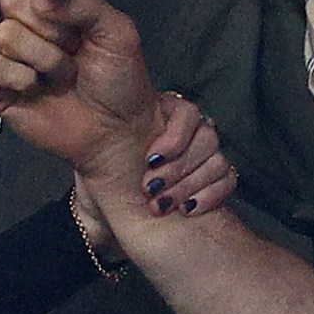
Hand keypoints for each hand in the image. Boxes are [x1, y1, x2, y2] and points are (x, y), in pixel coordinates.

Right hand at [0, 0, 163, 189]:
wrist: (119, 130)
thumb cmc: (120, 82)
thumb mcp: (115, 30)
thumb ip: (83, 2)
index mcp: (57, 7)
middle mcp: (30, 27)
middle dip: (49, 26)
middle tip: (72, 47)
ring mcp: (12, 57)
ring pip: (3, 33)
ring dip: (42, 57)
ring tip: (63, 74)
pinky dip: (20, 77)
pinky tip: (37, 87)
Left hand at [80, 94, 235, 261]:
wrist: (102, 211)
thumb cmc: (99, 173)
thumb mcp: (94, 145)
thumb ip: (96, 124)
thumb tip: (87, 101)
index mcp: (161, 115)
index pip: (187, 113)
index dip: (174, 136)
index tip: (150, 160)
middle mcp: (185, 132)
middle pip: (207, 138)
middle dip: (178, 168)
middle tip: (149, 189)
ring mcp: (201, 157)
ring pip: (218, 162)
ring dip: (190, 185)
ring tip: (161, 206)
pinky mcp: (211, 182)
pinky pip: (227, 181)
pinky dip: (210, 196)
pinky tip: (187, 210)